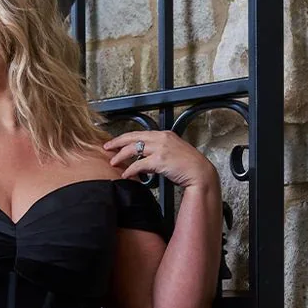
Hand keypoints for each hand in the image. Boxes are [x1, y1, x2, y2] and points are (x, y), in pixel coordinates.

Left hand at [103, 129, 217, 191]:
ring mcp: (160, 148)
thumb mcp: (174, 152)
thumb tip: (146, 159)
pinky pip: (139, 165)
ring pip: (133, 150)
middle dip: (117, 142)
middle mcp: (161, 138)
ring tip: (113, 163)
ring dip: (120, 156)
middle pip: (133, 137)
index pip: (140, 133)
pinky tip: (126, 175)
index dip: (125, 137)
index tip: (115, 142)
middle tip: (106, 147)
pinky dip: (131, 170)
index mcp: (164, 134)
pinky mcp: (159, 160)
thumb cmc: (188, 166)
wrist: (200, 173)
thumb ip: (160, 151)